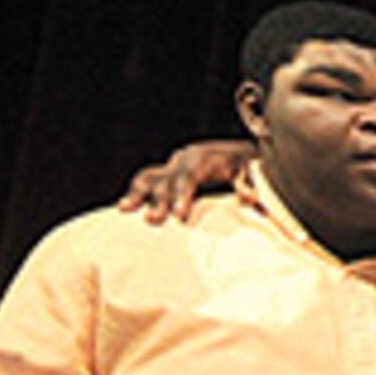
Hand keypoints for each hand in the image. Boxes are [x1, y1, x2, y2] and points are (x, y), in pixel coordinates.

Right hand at [118, 138, 250, 222]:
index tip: (179, 215)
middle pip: (166, 180)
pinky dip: (137, 191)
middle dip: (159, 201)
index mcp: (203, 158)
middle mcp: (183, 160)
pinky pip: (148, 179)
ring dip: (137, 193)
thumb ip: (249, 185)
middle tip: (152, 221)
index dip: (182, 195)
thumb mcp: (252, 172)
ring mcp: (173, 165)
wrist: (237, 153)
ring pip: (150, 177)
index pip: (189, 176)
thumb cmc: (246, 167)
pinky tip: (124, 208)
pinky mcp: (168, 172)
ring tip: (123, 209)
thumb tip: (248, 198)